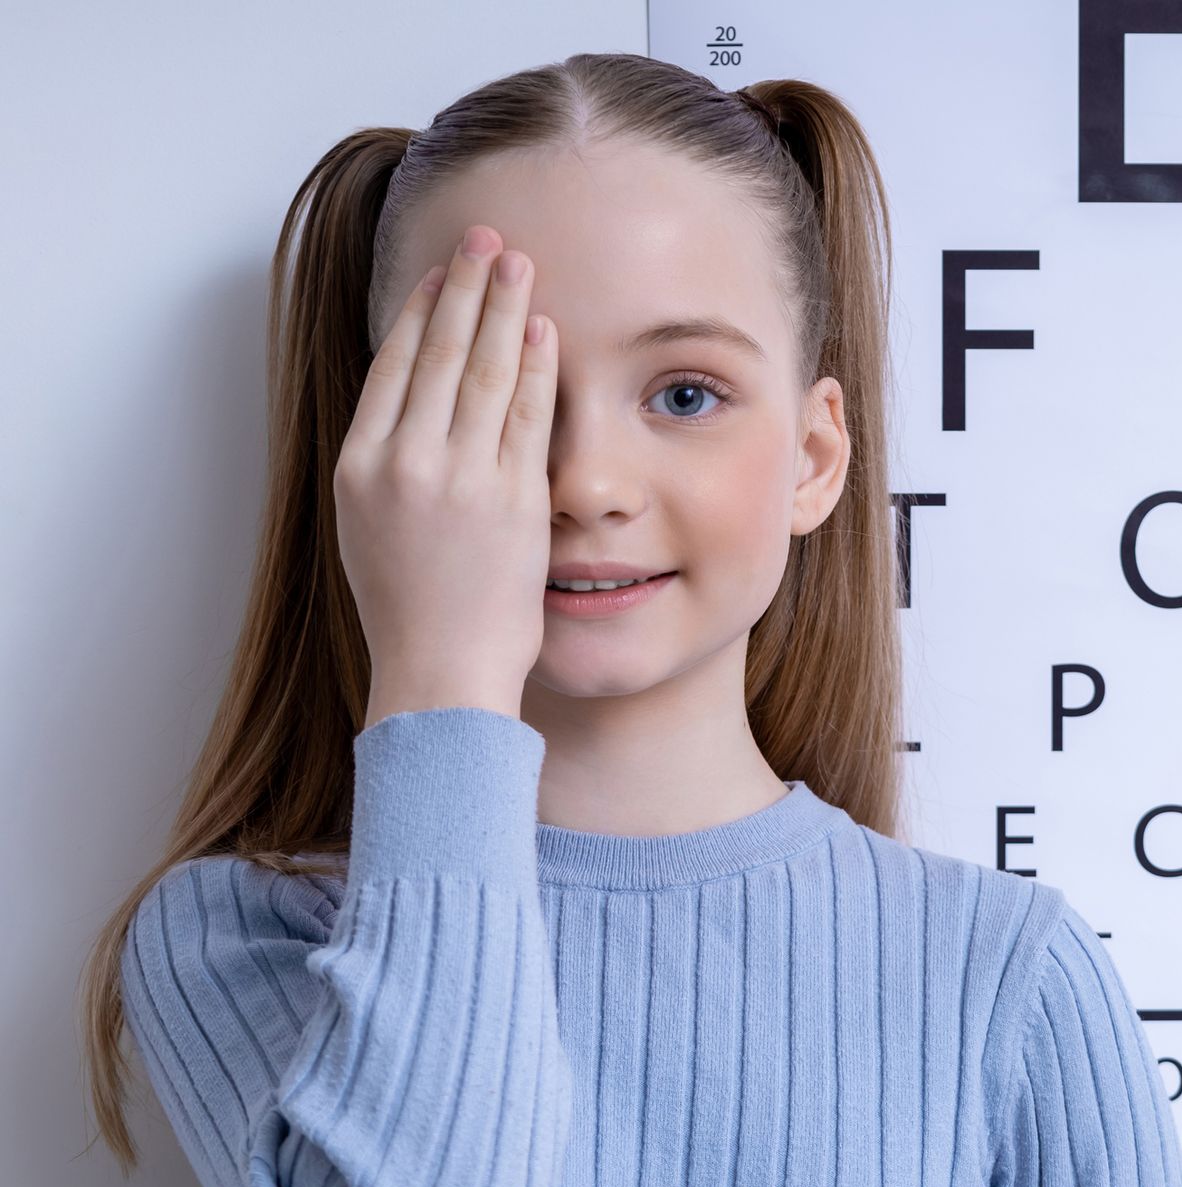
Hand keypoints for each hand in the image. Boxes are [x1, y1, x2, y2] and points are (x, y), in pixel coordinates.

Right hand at [334, 224, 557, 723]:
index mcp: (359, 467)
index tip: (438, 273)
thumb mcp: (369, 528)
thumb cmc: (411, 610)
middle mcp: (403, 464)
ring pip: (481, 373)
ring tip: (516, 262)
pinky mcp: (510, 499)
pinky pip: (525, 417)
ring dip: (502, 309)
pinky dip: (534, 367)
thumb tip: (407, 410)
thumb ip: (385, 465)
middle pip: (437, 354)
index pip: (392, 367)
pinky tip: (543, 329)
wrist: (441, 672)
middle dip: (463, 287)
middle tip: (484, 238)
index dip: (418, 312)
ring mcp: (458, 479)